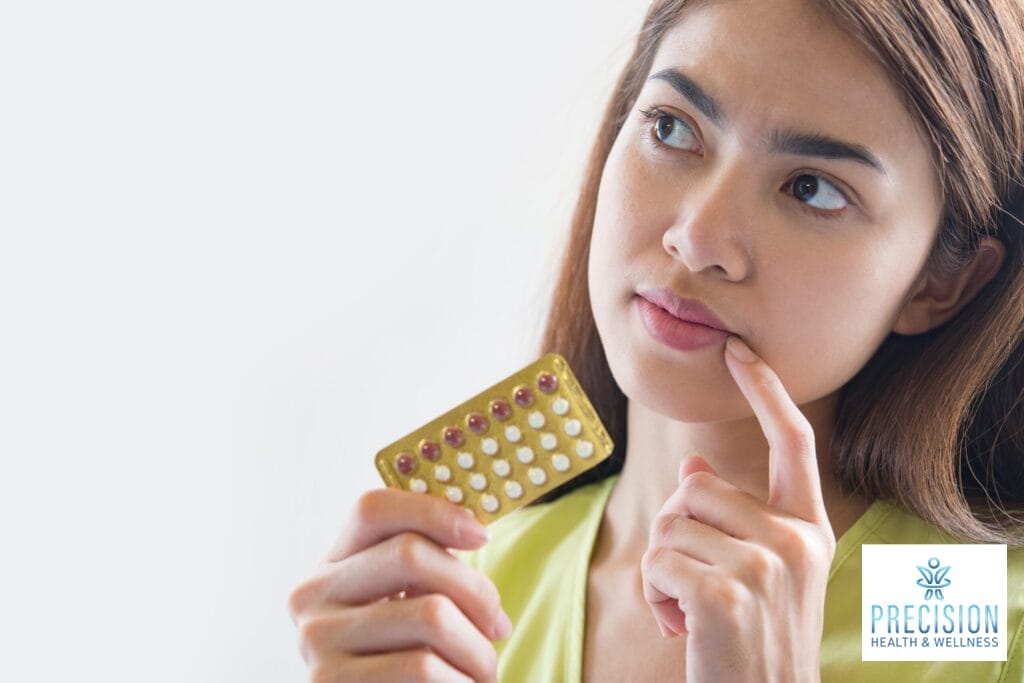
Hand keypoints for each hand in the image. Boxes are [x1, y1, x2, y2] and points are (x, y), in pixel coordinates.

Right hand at [287, 488, 511, 682]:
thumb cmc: (400, 665)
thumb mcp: (401, 609)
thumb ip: (423, 569)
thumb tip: (475, 533)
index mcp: (330, 565)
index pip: (372, 508)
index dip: (431, 510)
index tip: (481, 534)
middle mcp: (311, 596)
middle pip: (410, 554)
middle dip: (475, 591)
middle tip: (498, 626)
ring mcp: (316, 641)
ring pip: (430, 615)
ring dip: (477, 649)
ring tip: (484, 669)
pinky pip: (422, 667)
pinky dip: (460, 681)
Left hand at [640, 335, 836, 682]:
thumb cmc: (753, 640)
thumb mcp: (758, 574)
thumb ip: (734, 518)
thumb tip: (695, 470)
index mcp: (809, 529)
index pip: (793, 442)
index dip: (765, 391)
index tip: (739, 351)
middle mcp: (796, 541)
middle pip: (697, 490)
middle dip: (676, 532)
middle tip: (695, 583)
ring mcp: (765, 567)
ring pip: (670, 524)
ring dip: (663, 568)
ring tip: (691, 609)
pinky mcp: (725, 593)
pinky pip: (657, 561)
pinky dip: (654, 594)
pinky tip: (682, 626)